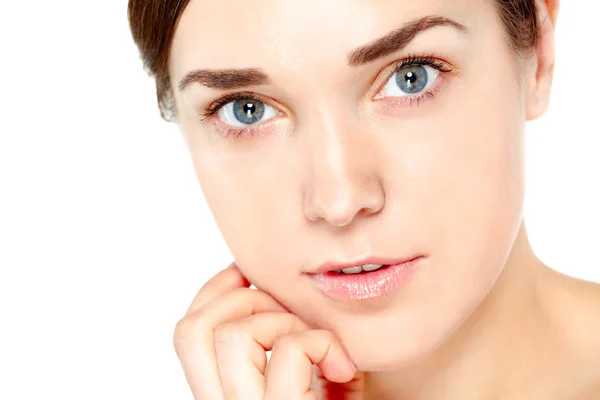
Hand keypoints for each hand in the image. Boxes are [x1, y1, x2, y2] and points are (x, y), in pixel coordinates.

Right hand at [173, 263, 364, 399]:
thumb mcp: (299, 380)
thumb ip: (273, 344)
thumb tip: (260, 285)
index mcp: (222, 398)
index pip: (188, 334)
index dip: (213, 290)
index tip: (245, 270)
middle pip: (194, 329)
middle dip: (242, 297)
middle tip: (286, 311)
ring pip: (234, 335)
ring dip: (283, 321)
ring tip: (316, 345)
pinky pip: (289, 351)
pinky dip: (322, 343)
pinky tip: (343, 368)